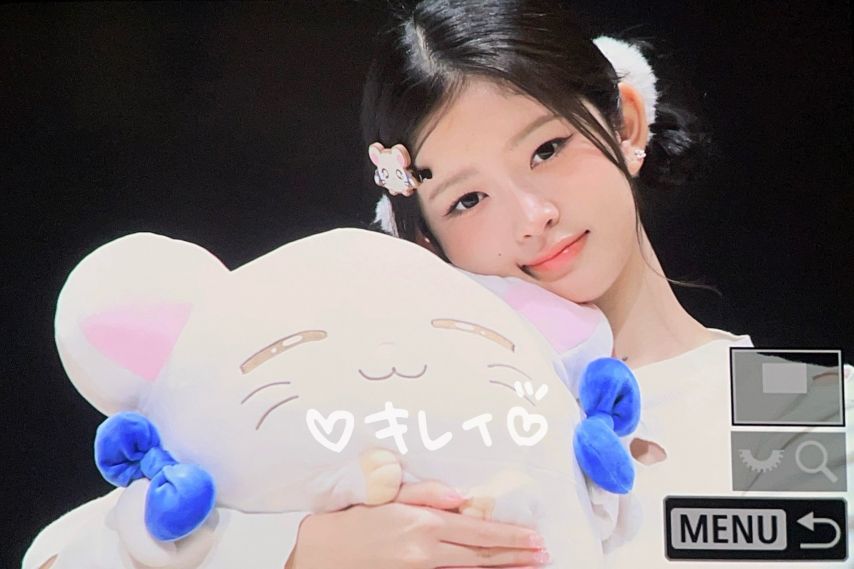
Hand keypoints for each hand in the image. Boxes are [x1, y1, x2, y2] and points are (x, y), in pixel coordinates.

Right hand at [286, 480, 547, 568]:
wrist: (316, 559)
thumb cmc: (344, 525)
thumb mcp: (382, 497)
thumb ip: (423, 493)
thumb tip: (459, 496)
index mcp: (422, 524)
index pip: (478, 530)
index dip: (510, 536)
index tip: (534, 539)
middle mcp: (425, 551)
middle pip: (481, 555)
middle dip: (515, 554)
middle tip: (542, 554)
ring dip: (502, 568)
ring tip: (528, 566)